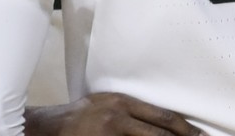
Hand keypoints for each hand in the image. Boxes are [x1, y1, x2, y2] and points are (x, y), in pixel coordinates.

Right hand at [26, 93, 203, 135]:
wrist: (49, 127)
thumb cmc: (81, 116)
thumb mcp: (108, 105)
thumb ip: (131, 112)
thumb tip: (162, 124)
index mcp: (121, 103)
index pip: (162, 117)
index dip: (184, 128)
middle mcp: (117, 117)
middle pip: (159, 133)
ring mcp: (109, 135)